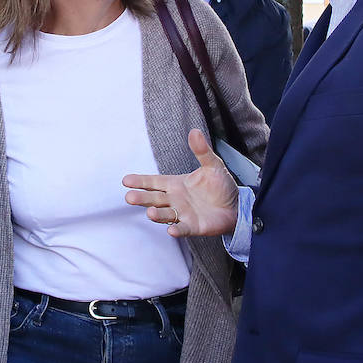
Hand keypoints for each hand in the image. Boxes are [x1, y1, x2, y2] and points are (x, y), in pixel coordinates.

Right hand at [123, 129, 238, 236]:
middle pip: (154, 199)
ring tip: (150, 212)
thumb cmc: (220, 185)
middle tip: (129, 197)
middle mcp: (175, 200)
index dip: (140, 181)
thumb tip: (195, 132)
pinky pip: (183, 228)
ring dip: (156, 214)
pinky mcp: (193, 226)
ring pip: (165, 214)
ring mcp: (182, 214)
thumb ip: (201, 151)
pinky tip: (171, 231)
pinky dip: (177, 230)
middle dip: (142, 198)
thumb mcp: (212, 165)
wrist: (236, 206)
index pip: (153, 182)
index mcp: (175, 184)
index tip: (126, 180)